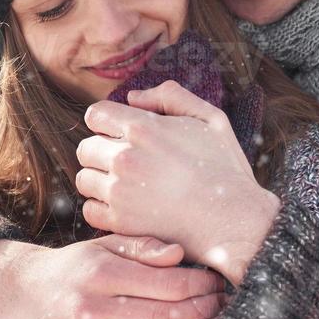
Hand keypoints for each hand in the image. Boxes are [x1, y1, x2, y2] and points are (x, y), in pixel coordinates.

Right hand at [0, 233, 226, 318]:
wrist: (24, 294)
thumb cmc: (74, 266)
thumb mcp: (103, 245)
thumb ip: (142, 247)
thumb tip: (179, 255)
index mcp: (101, 274)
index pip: (168, 284)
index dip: (200, 284)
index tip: (215, 282)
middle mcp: (93, 310)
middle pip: (167, 316)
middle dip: (204, 310)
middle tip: (222, 304)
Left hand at [76, 80, 280, 284]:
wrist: (235, 220)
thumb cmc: (225, 168)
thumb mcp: (210, 119)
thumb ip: (171, 97)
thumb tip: (133, 98)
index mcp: (143, 127)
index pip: (96, 115)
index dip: (109, 123)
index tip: (123, 135)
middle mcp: (124, 157)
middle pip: (85, 148)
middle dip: (103, 152)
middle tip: (127, 163)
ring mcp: (119, 191)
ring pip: (84, 178)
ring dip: (101, 181)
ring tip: (126, 187)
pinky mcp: (120, 222)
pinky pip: (90, 210)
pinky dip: (102, 208)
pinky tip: (125, 207)